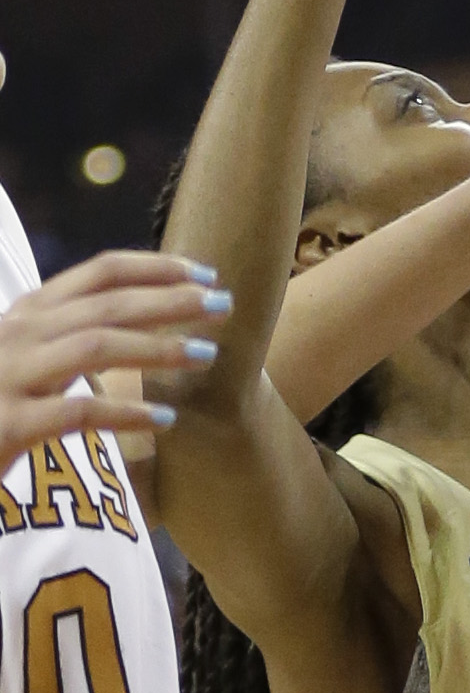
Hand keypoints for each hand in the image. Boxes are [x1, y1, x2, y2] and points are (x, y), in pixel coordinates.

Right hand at [0, 251, 229, 457]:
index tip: (205, 272)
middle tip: (224, 305)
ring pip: (94, 347)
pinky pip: (76, 413)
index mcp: (25, 314)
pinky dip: (125, 413)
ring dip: (157, 347)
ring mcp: (7, 377)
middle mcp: (15, 336)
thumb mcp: (27, 358)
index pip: (98, 273)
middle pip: (106, 305)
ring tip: (207, 355)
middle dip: (170, 301)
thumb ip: (70, 336)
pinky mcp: (5, 425)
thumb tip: (143, 320)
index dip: (155, 268)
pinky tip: (165, 421)